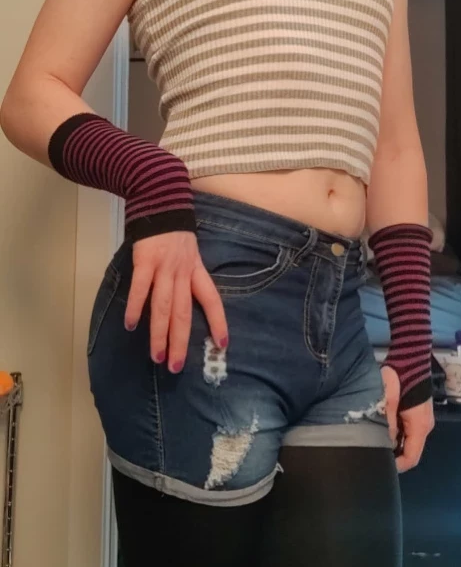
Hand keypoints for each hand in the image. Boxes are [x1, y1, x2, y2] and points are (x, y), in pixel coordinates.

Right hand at [123, 231, 227, 372]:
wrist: (159, 199)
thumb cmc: (172, 230)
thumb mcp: (189, 252)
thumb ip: (186, 274)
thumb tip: (180, 302)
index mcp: (196, 270)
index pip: (212, 299)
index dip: (218, 321)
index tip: (223, 344)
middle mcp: (183, 272)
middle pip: (184, 312)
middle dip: (181, 341)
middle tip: (176, 367)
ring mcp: (164, 266)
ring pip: (164, 306)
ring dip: (160, 333)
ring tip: (157, 356)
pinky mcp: (145, 260)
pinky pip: (141, 288)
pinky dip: (136, 307)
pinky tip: (131, 325)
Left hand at [381, 365, 434, 472]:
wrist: (409, 357)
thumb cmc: (399, 378)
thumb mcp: (388, 401)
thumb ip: (385, 424)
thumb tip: (380, 443)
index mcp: (420, 426)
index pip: (411, 457)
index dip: (396, 465)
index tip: (379, 465)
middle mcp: (424, 426)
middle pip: (410, 450)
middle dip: (393, 455)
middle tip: (372, 454)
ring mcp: (421, 418)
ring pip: (408, 441)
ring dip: (393, 444)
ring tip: (373, 442)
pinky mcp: (416, 412)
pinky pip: (407, 430)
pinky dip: (396, 434)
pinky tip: (380, 429)